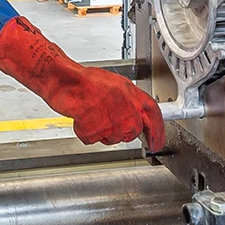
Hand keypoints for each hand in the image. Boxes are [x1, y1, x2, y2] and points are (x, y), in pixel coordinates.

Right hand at [0, 16, 165, 150]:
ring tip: (91, 113)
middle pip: (131, 132)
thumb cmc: (86, 80)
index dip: (157, 132)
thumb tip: (135, 112)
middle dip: (120, 131)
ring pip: (113, 138)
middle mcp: (126, 110)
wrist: (66, 81)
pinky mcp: (97, 131)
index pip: (154, 116)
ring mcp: (113, 122)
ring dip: (101, 131)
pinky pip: (93, 139)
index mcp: (132, 95)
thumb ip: (128, 100)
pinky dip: (85, 132)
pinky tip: (82, 118)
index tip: (156, 143)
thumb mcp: (115, 84)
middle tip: (106, 120)